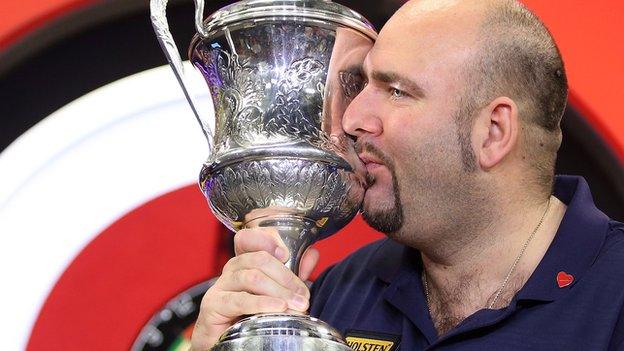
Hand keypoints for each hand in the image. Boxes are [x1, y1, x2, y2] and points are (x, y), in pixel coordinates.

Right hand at [190, 228, 319, 350]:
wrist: (225, 340)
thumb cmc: (250, 314)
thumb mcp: (277, 291)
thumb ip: (293, 273)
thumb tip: (312, 255)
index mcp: (245, 261)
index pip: (250, 238)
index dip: (267, 239)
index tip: (286, 254)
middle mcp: (231, 269)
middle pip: (259, 259)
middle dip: (286, 277)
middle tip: (302, 296)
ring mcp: (221, 285)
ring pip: (252, 278)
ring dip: (278, 291)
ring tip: (295, 305)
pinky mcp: (214, 304)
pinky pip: (240, 300)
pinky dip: (262, 303)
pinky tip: (277, 307)